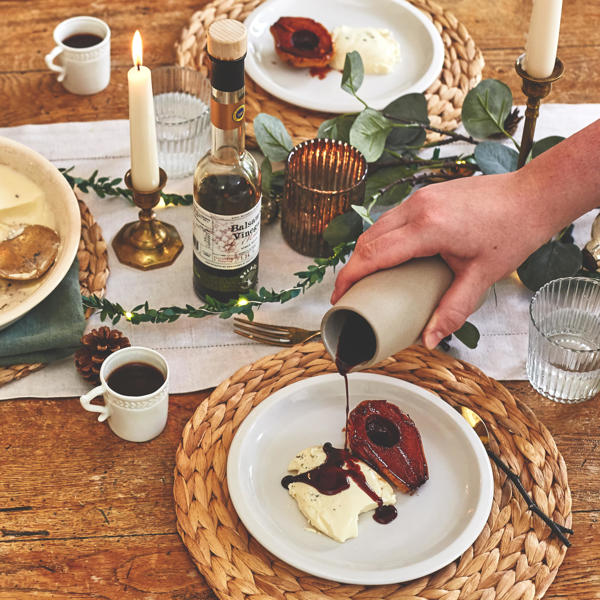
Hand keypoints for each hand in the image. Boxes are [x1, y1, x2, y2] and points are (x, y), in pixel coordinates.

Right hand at [331, 171, 557, 348]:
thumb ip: (452, 310)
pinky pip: (392, 218)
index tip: (339, 297)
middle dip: (352, 267)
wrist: (533, 195)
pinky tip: (389, 256)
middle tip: (349, 294)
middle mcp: (417, 207)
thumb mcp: (481, 277)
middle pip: (368, 240)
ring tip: (365, 278)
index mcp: (428, 228)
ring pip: (377, 226)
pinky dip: (382, 239)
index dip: (349, 277)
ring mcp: (420, 197)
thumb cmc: (513, 231)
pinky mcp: (426, 194)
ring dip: (365, 252)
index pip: (373, 254)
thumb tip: (429, 339)